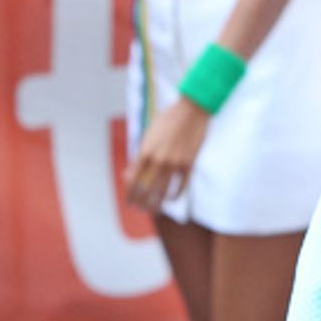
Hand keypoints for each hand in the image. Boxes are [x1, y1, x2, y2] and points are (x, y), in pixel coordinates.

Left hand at [125, 98, 210, 212]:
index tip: (129, 202)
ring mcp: (175, 162)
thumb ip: (140, 155)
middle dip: (141, 202)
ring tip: (155, 210)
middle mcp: (159, 159)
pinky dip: (176, 194)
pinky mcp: (189, 163)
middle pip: (146, 189)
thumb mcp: (149, 135)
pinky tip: (172, 199)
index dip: (130, 194)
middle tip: (139, 210)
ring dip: (157, 203)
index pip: (133, 180)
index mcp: (145, 151)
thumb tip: (130, 173)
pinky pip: (181, 185)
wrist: (191, 110)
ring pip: (163, 190)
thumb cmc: (168, 120)